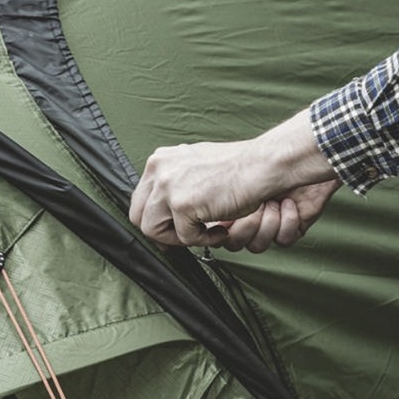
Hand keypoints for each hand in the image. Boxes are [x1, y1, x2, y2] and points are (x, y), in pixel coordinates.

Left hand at [129, 111, 338, 252]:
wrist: (261, 165)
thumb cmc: (237, 168)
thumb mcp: (195, 166)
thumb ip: (176, 182)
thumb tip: (161, 210)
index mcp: (160, 159)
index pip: (140, 199)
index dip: (155, 220)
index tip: (172, 231)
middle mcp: (158, 169)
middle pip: (138, 216)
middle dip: (161, 233)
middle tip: (186, 238)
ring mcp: (168, 186)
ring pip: (153, 231)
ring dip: (181, 238)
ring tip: (207, 231)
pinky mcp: (181, 204)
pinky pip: (184, 238)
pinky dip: (204, 239)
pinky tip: (221, 227)